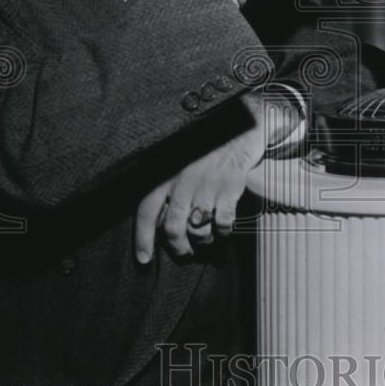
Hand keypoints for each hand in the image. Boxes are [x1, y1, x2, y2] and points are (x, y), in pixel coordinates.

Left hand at [134, 92, 300, 262]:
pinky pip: (223, 222)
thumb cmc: (209, 148)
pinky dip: (223, 232)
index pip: (146, 210)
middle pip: (172, 227)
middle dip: (178, 248)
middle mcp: (183, 179)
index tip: (144, 260)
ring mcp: (207, 183)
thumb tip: (161, 225)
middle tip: (185, 253)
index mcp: (166, 172)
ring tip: (207, 240)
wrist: (242, 125)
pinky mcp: (230, 186)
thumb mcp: (182, 161)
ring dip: (203, 241)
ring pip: (197, 228)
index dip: (142, 238)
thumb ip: (170, 188)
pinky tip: (224, 229)